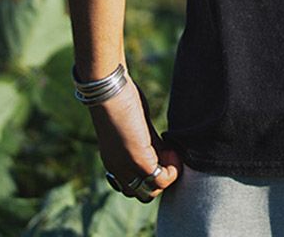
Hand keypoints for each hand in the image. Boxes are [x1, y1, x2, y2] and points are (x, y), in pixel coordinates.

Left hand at [86, 73, 183, 200]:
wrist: (109, 90)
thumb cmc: (120, 100)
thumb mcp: (135, 128)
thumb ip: (147, 143)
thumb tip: (165, 151)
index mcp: (113, 162)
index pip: (131, 186)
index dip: (148, 177)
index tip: (160, 158)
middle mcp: (118, 169)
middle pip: (141, 194)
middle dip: (158, 180)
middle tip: (168, 158)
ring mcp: (128, 167)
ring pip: (150, 192)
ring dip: (166, 177)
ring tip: (172, 155)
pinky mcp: (139, 160)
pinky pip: (161, 179)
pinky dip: (172, 170)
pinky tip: (174, 152)